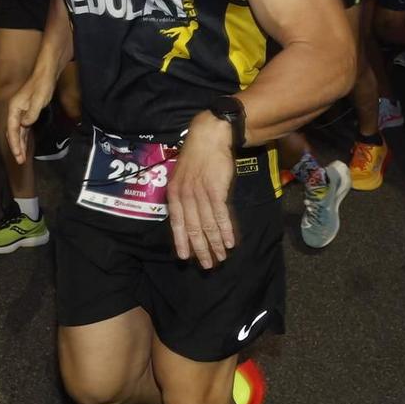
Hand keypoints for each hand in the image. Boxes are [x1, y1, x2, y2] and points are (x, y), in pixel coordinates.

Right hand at [3, 74, 52, 164]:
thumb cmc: (42, 85)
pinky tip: (25, 144)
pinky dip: (24, 137)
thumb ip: (31, 114)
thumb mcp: (38, 100)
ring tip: (22, 157)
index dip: (14, 144)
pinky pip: (23, 127)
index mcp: (14, 108)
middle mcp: (15, 110)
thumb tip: (25, 125)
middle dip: (16, 147)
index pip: (12, 129)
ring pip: (18, 131)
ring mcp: (21, 111)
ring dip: (20, 144)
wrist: (46, 73)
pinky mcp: (27, 111)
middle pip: (13, 132)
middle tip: (20, 161)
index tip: (18, 156)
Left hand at [168, 113, 238, 268]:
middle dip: (201, 249)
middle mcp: (185, 196)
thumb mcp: (182, 177)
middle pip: (193, 229)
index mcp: (174, 194)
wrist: (208, 138)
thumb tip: (189, 219)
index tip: (186, 258)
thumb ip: (184, 197)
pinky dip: (226, 231)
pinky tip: (230, 243)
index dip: (182, 242)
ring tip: (221, 257)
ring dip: (215, 244)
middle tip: (208, 265)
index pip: (177, 224)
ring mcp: (200, 194)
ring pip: (207, 226)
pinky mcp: (216, 191)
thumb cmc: (196, 158)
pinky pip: (220, 216)